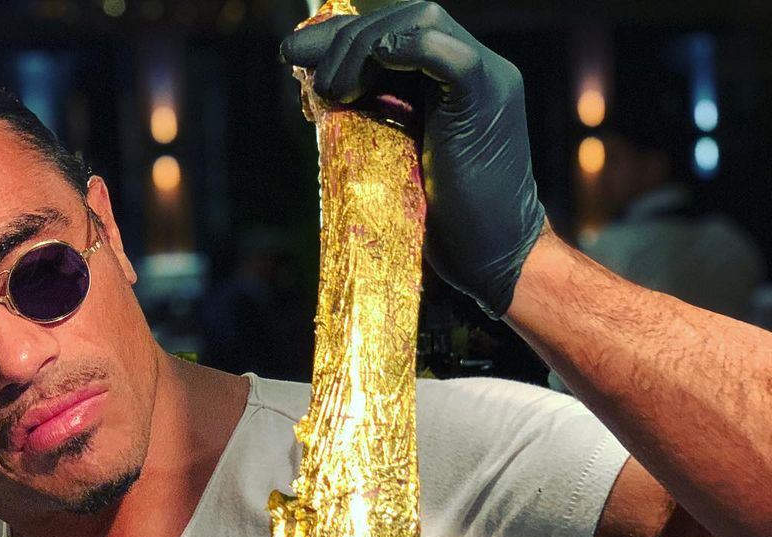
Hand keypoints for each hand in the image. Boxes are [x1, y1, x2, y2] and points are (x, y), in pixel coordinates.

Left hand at [281, 1, 545, 317]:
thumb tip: (321, 93)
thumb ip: (376, 117)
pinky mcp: (484, 98)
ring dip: (362, 47)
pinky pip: (439, 50)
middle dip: (347, 37)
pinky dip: (395, 52)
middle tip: (305, 75)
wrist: (495, 257)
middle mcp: (476, 66)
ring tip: (329, 90)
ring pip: (421, 21)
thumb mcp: (399, 158)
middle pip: (407, 17)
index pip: (398, 31)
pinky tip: (356, 85)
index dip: (345, 35)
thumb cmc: (447, 223)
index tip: (296, 55)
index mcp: (455, 79)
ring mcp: (487, 78)